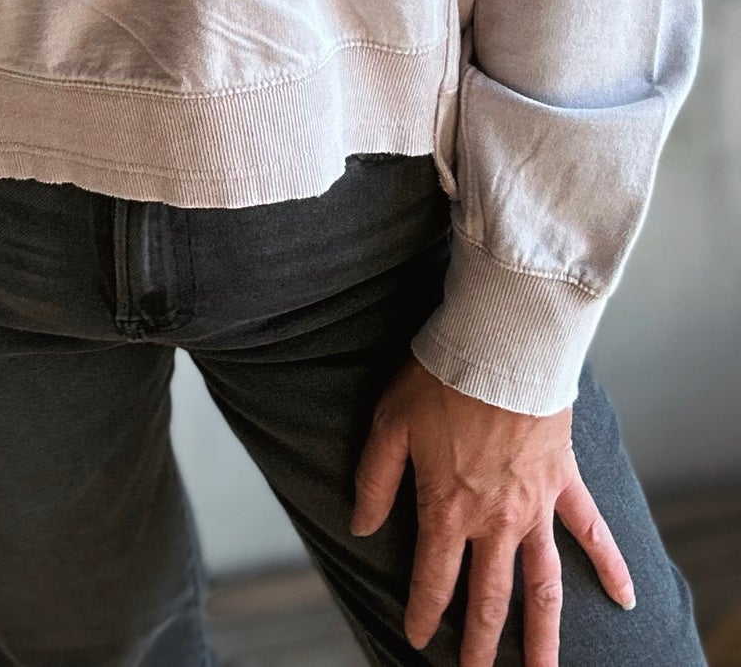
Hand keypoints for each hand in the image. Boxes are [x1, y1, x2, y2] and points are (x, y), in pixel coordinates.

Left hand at [350, 354, 634, 666]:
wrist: (500, 347)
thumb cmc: (439, 380)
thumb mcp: (388, 424)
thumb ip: (374, 480)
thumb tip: (359, 526)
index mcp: (448, 509)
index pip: (433, 579)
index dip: (422, 612)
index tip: (415, 638)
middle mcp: (494, 521)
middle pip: (489, 597)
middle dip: (480, 643)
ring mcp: (535, 507)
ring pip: (543, 586)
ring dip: (543, 635)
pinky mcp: (564, 484)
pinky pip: (592, 532)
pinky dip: (611, 566)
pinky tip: (625, 599)